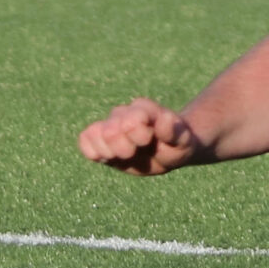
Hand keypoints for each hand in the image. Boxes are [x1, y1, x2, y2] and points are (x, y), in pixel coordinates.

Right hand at [78, 96, 205, 174]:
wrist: (167, 151)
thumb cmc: (175, 146)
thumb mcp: (183, 142)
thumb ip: (174, 131)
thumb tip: (164, 119)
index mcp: (145, 109)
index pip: (131, 117)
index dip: (137, 133)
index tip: (147, 140)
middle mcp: (125, 113)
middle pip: (111, 130)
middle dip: (124, 147)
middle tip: (135, 151)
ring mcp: (111, 124)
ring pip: (95, 134)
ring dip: (109, 151)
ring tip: (124, 155)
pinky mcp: (99, 137)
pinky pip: (85, 140)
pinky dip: (94, 152)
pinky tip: (109, 158)